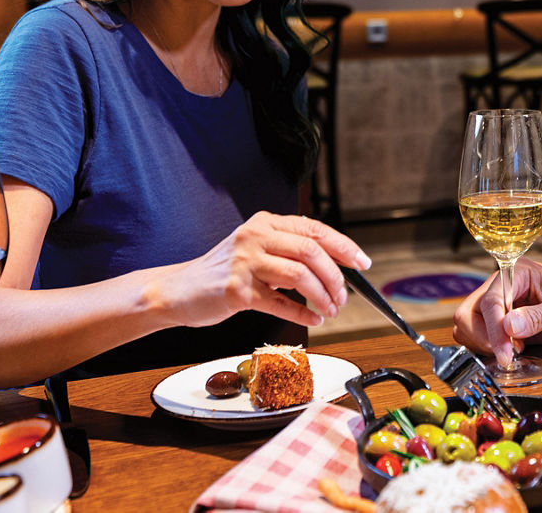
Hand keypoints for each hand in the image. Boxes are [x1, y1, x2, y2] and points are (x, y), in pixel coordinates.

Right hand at [159, 211, 371, 328]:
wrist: (178, 290)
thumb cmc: (223, 272)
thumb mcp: (256, 249)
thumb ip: (289, 251)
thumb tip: (334, 266)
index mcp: (265, 222)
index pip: (315, 229)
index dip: (344, 246)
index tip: (362, 263)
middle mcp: (256, 236)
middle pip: (311, 251)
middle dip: (336, 277)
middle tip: (344, 296)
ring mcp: (245, 262)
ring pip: (299, 275)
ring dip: (322, 296)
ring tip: (330, 310)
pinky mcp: (236, 291)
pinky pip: (280, 303)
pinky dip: (302, 313)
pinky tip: (313, 320)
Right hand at [452, 259, 541, 366]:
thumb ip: (539, 317)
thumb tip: (509, 326)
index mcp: (517, 272)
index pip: (491, 300)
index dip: (494, 330)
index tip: (505, 355)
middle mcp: (501, 285)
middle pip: (468, 312)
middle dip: (481, 337)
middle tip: (506, 355)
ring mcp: (498, 302)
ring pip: (467, 324)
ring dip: (482, 343)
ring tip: (512, 351)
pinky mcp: (499, 320)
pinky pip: (477, 334)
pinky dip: (486, 347)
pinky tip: (511, 351)